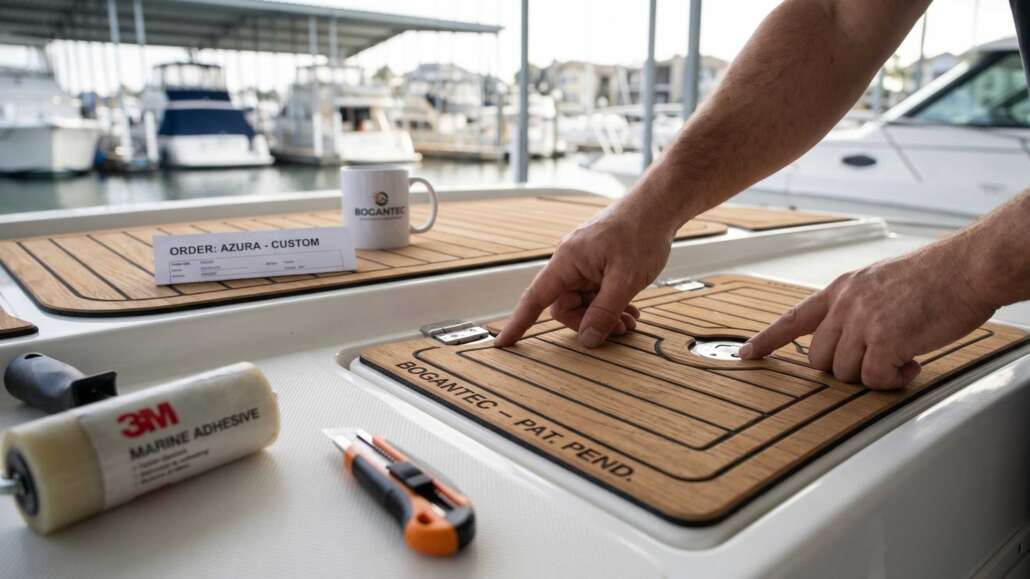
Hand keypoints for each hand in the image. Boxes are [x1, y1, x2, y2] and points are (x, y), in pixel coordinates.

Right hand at [494, 200, 675, 347]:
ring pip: (584, 301)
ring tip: (631, 320)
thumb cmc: (641, 233)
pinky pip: (595, 291)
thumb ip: (604, 311)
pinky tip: (630, 308)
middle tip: (621, 328)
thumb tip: (587, 339)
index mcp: (567, 260)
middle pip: (566, 305)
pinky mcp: (598, 262)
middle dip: (590, 321)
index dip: (519, 323)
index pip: (535, 298)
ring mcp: (584, 261)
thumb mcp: (626, 279)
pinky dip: (611, 303)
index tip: (502, 343)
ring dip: (605, 314)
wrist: (659, 205)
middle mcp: (570, 260)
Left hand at [739, 241, 996, 388]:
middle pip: (820, 360)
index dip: (767, 339)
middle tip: (879, 359)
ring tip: (903, 356)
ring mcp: (862, 321)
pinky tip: (912, 363)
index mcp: (842, 289)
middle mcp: (845, 304)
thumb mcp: (882, 282)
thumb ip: (859, 306)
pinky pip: (874, 380)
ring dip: (874, 374)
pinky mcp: (883, 339)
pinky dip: (893, 380)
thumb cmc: (936, 278)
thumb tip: (850, 337)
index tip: (745, 353)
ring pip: (845, 373)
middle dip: (846, 369)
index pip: (793, 318)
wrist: (968, 268)